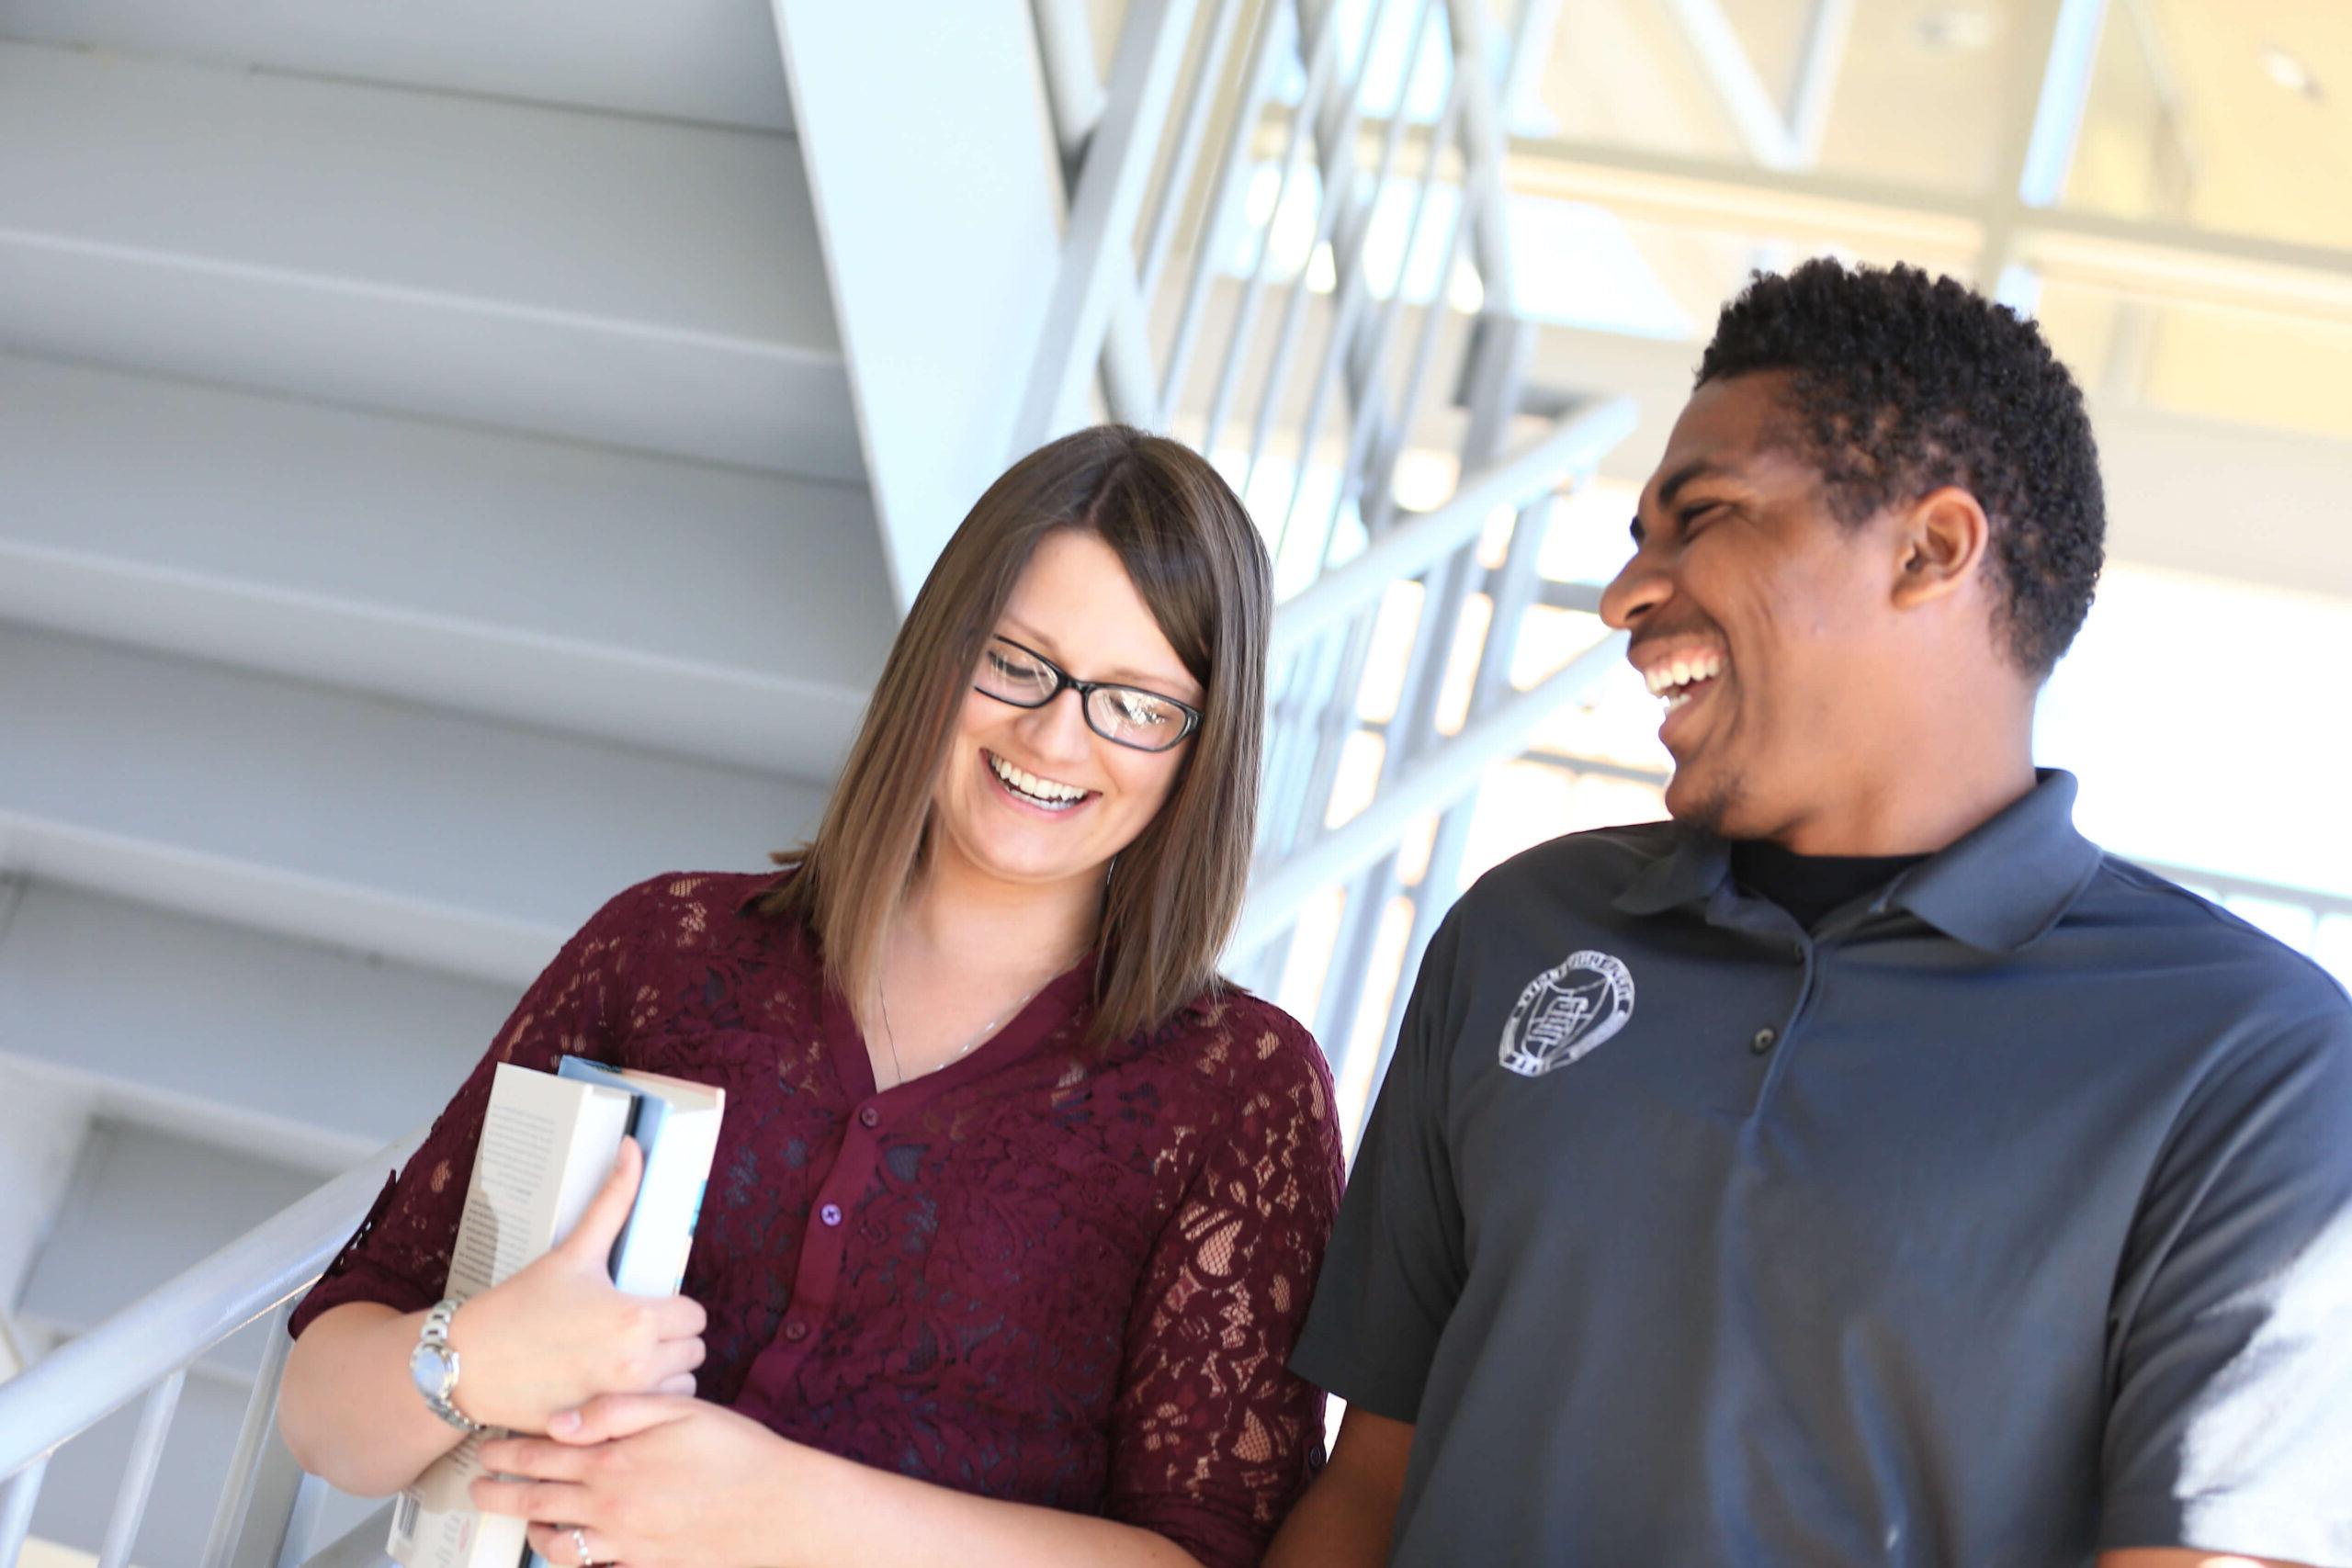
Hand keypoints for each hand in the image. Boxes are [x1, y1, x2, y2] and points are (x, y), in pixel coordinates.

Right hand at [447, 1139, 707, 1431]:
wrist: (466, 1363)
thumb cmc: (518, 1307)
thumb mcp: (573, 1251)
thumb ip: (614, 1201)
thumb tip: (632, 1148)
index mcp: (636, 1320)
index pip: (695, 1316)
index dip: (673, 1309)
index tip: (648, 1307)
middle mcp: (636, 1366)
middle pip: (692, 1352)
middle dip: (671, 1340)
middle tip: (635, 1331)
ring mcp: (620, 1404)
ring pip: (679, 1387)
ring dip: (664, 1375)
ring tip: (627, 1360)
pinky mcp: (603, 1429)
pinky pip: (649, 1418)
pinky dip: (642, 1406)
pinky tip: (614, 1389)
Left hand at [472, 1396, 802, 1567]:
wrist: (779, 1508)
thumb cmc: (737, 1453)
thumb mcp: (680, 1411)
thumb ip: (617, 1411)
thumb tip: (563, 1419)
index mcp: (613, 1462)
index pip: (542, 1456)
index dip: (507, 1452)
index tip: (486, 1448)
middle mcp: (609, 1506)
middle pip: (535, 1503)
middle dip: (498, 1495)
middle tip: (477, 1490)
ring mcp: (624, 1543)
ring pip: (557, 1545)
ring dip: (530, 1534)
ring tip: (523, 1524)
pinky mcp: (645, 1567)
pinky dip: (573, 1563)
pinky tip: (575, 1554)